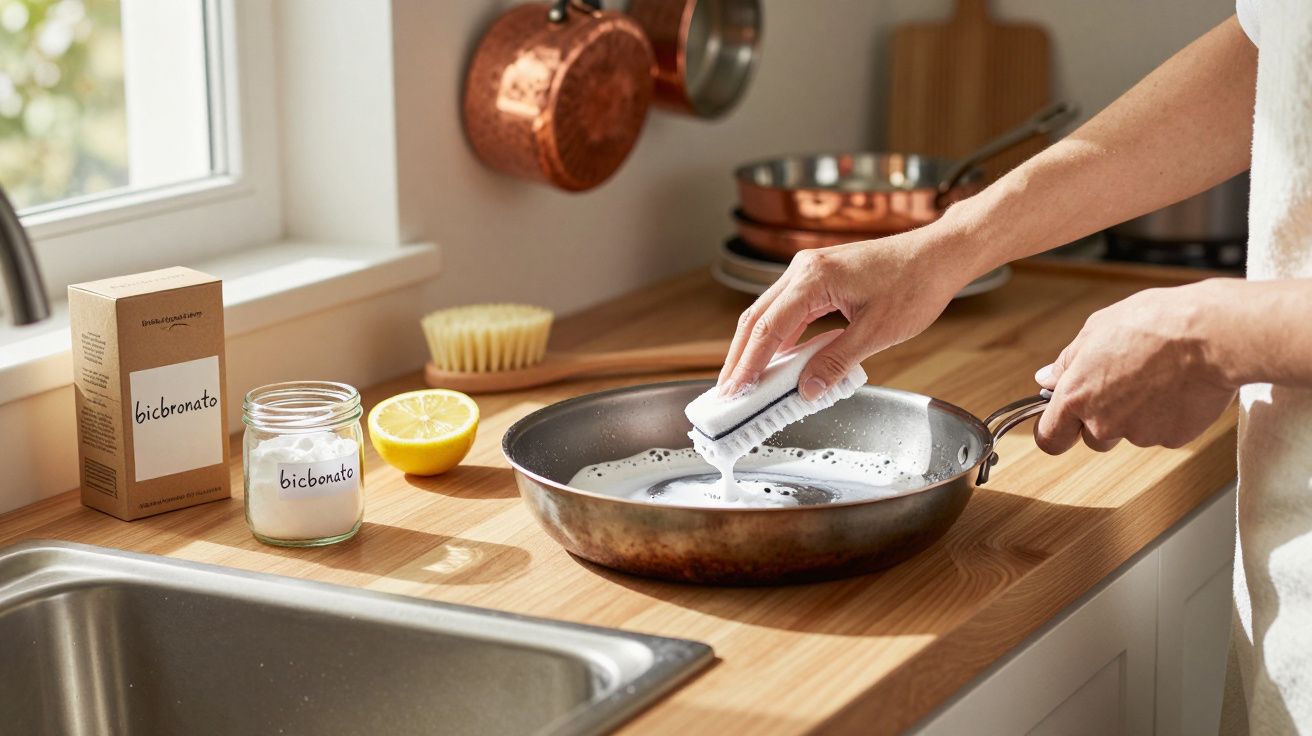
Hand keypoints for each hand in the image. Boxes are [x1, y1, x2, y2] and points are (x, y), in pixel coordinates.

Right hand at [719, 224, 981, 398]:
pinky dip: (778, 337)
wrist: (939, 255)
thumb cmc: (916, 283)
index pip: (768, 328)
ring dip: (756, 347)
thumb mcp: (877, 332)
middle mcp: (804, 269)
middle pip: (757, 318)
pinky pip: (788, 310)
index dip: (749, 364)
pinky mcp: (820, 278)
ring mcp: (810, 270)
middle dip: (740, 357)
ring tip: (746, 381)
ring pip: (769, 313)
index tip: (736, 390)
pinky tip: (778, 360)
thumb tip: (807, 389)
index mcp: (813, 277)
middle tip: (729, 391)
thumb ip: (836, 361)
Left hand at [1033, 279, 1239, 453]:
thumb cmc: (1153, 324)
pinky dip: (1168, 416)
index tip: (1062, 426)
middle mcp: (1103, 423)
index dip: (1055, 433)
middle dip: (1103, 420)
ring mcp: (1139, 434)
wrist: (1210, 335)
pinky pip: (1163, 432)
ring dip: (1138, 415)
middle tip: (1125, 385)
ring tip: (1158, 378)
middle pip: (1093, 438)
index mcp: (1076, 396)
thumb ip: (1066, 362)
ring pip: (1131, 434)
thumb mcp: (1096, 329)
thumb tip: (1046, 380)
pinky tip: (1178, 387)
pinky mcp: (1173, 438)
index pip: (1049, 438)